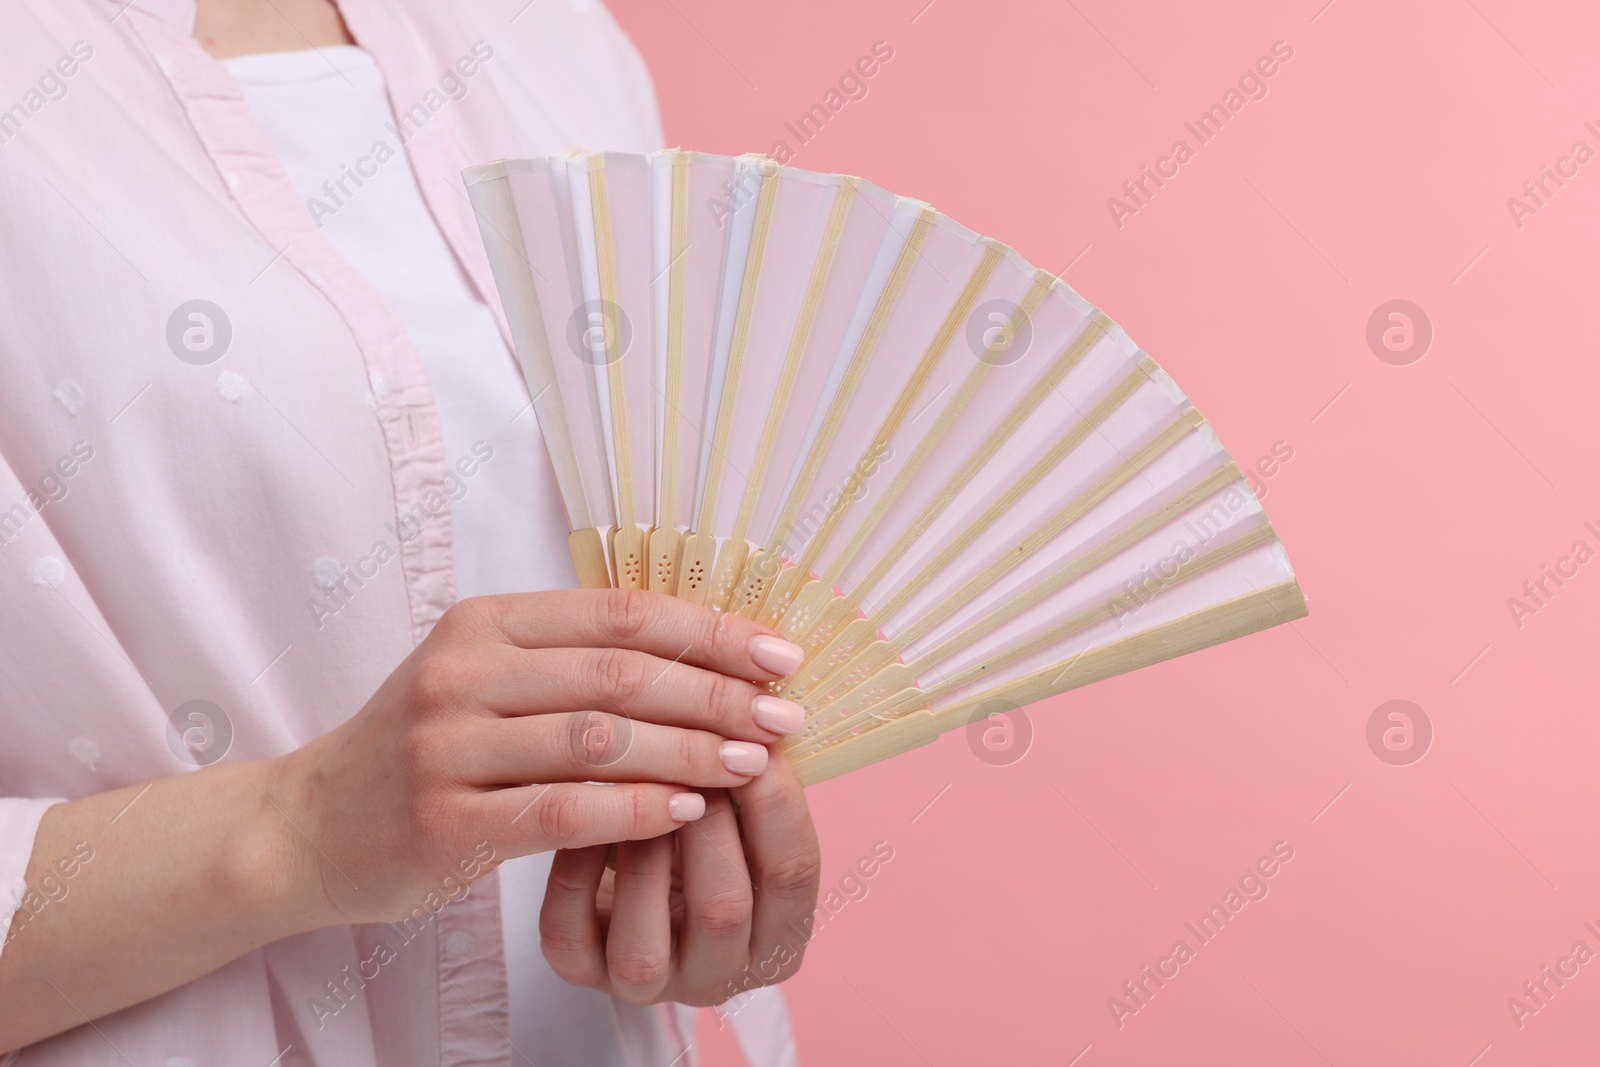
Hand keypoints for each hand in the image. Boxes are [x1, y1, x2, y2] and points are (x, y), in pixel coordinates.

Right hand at [267, 589, 809, 927]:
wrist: (306, 828)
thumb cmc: (420, 750)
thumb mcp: (480, 679)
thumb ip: (573, 662)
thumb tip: (706, 655)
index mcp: (484, 623)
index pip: (620, 613)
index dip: (709, 630)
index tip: (780, 655)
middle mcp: (462, 674)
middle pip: (621, 673)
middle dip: (717, 693)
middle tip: (785, 716)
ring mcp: (447, 748)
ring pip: (600, 741)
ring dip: (692, 751)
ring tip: (756, 764)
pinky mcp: (444, 823)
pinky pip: (564, 813)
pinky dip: (637, 811)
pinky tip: (689, 811)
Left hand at [540, 752, 820, 1006]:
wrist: (625, 874)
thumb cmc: (700, 825)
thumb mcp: (739, 809)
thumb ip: (753, 774)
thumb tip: (766, 694)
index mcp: (779, 937)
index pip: (792, 873)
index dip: (777, 800)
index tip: (758, 734)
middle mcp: (720, 976)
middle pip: (722, 905)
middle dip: (706, 814)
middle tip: (690, 745)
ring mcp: (648, 984)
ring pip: (646, 935)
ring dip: (639, 841)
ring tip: (634, 773)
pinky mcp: (580, 974)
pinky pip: (570, 929)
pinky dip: (574, 863)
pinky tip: (580, 805)